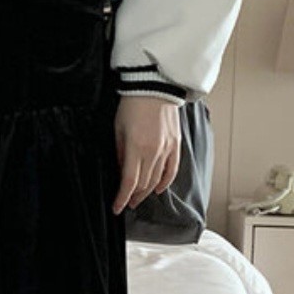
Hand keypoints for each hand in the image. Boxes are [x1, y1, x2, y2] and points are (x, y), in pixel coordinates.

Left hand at [112, 97, 180, 213]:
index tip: (117, 208)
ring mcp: (167, 149)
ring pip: (157, 180)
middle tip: (127, 203)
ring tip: (139, 198)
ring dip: (147, 192)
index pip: (129, 182)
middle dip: (133, 197)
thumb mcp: (118, 129)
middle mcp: (154, 152)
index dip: (122, 198)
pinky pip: (172, 170)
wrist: (153, 85)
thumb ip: (120, 153)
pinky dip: (165, 182)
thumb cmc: (132, 104)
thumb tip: (121, 171)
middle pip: (143, 184)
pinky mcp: (176, 144)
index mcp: (136, 148)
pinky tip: (159, 189)